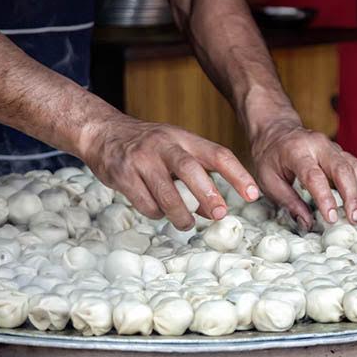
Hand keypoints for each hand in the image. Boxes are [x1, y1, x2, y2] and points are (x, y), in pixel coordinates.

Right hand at [81, 114, 258, 229]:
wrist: (103, 133)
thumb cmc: (150, 148)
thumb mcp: (178, 154)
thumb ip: (199, 178)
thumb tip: (214, 213)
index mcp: (185, 139)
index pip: (218, 154)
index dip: (238, 175)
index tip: (253, 195)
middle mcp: (164, 145)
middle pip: (190, 169)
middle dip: (208, 194)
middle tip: (220, 214)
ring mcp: (142, 159)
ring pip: (166, 193)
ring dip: (181, 214)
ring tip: (187, 223)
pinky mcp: (122, 174)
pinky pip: (145, 203)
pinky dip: (156, 213)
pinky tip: (157, 209)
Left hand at [251, 120, 356, 229]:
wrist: (275, 131)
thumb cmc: (270, 157)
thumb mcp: (268, 181)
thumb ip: (288, 202)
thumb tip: (307, 223)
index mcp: (295, 151)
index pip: (314, 176)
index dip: (325, 198)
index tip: (331, 218)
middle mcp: (317, 145)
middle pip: (342, 169)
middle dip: (351, 196)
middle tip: (354, 219)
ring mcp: (332, 146)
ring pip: (355, 167)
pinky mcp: (340, 152)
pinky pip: (356, 167)